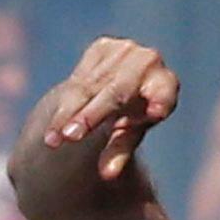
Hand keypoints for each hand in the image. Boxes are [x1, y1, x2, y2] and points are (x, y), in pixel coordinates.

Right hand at [14, 37, 182, 202]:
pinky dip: (65, 103)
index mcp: (166, 84)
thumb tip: (107, 174)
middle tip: (70, 137)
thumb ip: (121, 151)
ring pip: (90, 86)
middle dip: (90, 114)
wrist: (124, 83)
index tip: (156, 113)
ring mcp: (125, 50)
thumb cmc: (134, 116)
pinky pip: (80, 79)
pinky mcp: (104, 46)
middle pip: (117, 91)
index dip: (160, 100)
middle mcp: (148, 62)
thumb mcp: (131, 134)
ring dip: (67, 114)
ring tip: (53, 141)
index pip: (163, 94)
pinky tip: (53, 127)